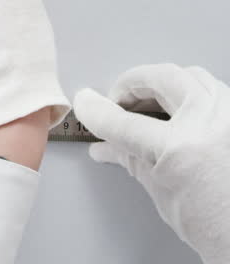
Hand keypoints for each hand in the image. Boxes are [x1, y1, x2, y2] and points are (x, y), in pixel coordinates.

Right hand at [75, 65, 229, 263]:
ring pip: (191, 76)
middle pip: (162, 79)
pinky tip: (176, 111)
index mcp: (182, 147)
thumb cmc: (217, 227)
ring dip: (163, 85)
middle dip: (133, 87)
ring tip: (147, 105)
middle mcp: (213, 124)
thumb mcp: (159, 190)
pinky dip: (190, 94)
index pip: (124, 122)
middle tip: (117, 103)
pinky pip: (213, 90)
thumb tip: (105, 141)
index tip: (86, 107)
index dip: (97, 113)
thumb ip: (128, 155)